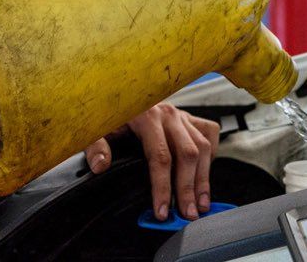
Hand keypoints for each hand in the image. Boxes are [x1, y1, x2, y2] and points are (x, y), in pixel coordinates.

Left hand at [84, 103, 220, 221]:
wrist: (118, 92)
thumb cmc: (110, 113)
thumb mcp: (96, 127)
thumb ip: (95, 146)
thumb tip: (100, 165)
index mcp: (146, 116)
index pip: (160, 156)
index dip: (163, 187)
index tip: (162, 210)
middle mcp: (168, 114)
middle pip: (187, 155)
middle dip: (188, 188)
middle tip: (188, 214)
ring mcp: (181, 115)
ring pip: (202, 147)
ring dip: (204, 179)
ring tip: (201, 203)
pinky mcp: (189, 117)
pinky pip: (208, 134)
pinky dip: (211, 153)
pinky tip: (204, 173)